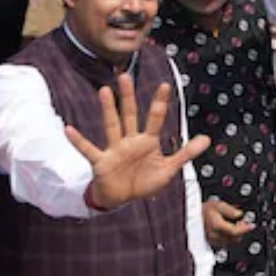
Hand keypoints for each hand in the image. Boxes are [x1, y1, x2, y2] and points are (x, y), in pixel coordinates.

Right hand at [65, 75, 212, 211]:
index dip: (160, 103)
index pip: (155, 118)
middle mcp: (130, 141)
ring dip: (108, 110)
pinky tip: (69, 129)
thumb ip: (185, 153)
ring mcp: (114, 150)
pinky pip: (88, 150)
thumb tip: (207, 139)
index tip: (165, 85)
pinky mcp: (101, 162)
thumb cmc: (143, 181)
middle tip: (125, 75)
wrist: (122, 199)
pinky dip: (78, 141)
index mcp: (147, 141)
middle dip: (129, 97)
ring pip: (112, 126)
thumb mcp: (168, 169)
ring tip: (104, 91)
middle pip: (130, 115)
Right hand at [202, 198, 253, 248]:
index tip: (251, 226)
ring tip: (234, 225)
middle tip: (241, 222)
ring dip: (236, 235)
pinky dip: (230, 238)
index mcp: (217, 226)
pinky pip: (225, 244)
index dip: (245, 229)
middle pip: (235, 238)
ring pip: (231, 242)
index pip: (235, 231)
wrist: (194, 216)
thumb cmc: (204, 210)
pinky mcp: (212, 243)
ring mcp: (213, 241)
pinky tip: (228, 231)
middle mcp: (215, 235)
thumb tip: (240, 214)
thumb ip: (230, 210)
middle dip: (241, 231)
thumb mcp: (218, 205)